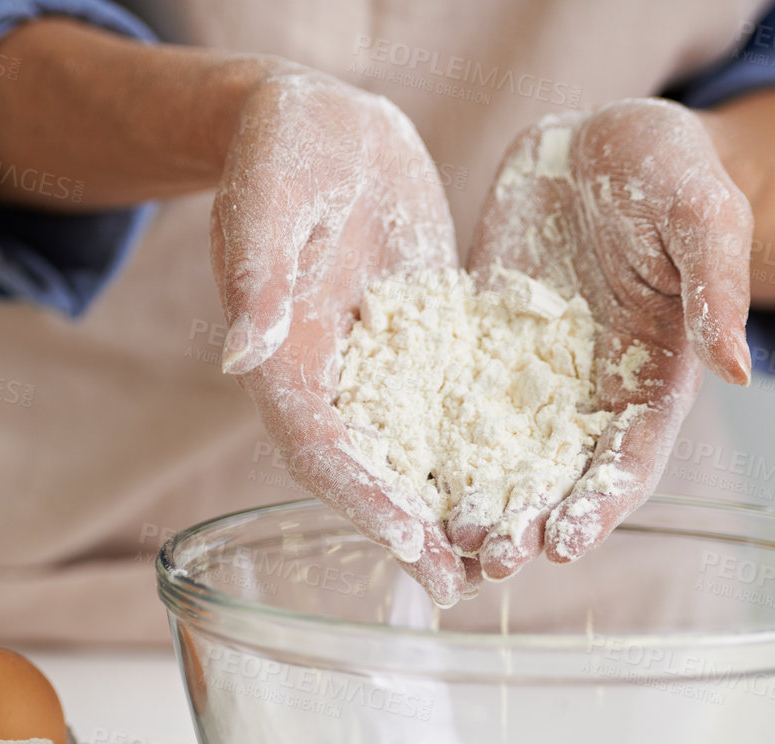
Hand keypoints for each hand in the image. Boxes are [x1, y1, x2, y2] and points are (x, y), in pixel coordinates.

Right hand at [210, 71, 477, 606]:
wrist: (325, 126)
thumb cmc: (282, 150)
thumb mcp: (268, 200)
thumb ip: (258, 276)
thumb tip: (245, 352)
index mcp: (278, 357)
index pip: (313, 445)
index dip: (356, 497)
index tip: (405, 540)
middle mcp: (325, 380)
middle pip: (362, 474)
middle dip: (408, 531)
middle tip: (459, 585)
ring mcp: (374, 369)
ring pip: (408, 455)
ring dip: (448, 507)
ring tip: (497, 559)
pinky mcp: (419, 347)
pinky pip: (447, 409)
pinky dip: (480, 450)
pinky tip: (528, 483)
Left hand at [462, 98, 753, 578]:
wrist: (596, 137)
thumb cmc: (669, 167)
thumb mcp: (704, 211)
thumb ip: (717, 288)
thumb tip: (740, 370)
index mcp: (656, 376)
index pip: (630, 460)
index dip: (600, 507)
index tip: (567, 545)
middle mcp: (591, 392)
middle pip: (560, 478)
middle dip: (529, 524)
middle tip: (492, 561)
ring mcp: (533, 376)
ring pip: (505, 458)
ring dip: (481, 502)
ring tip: (447, 540)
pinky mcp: (483, 350)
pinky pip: (456, 406)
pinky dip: (436, 447)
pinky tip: (406, 478)